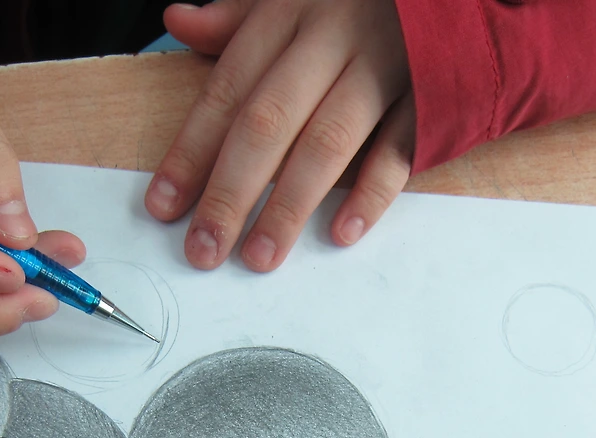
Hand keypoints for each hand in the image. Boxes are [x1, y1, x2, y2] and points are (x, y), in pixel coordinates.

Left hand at [144, 0, 414, 271]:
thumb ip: (238, 16)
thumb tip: (180, 21)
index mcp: (290, 13)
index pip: (228, 91)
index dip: (192, 151)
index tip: (165, 206)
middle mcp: (332, 39)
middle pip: (268, 123)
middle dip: (229, 193)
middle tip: (204, 249)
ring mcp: (385, 68)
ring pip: (327, 143)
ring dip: (288, 206)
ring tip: (260, 256)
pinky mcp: (431, 95)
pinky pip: (398, 151)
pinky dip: (370, 194)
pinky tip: (340, 233)